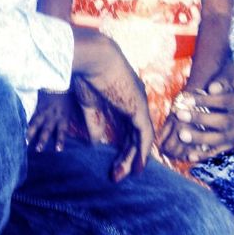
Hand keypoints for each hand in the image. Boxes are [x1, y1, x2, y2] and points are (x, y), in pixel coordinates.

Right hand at [27, 89, 75, 152]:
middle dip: (42, 139)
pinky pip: (31, 116)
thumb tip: (79, 130)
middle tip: (38, 149)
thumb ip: (72, 119)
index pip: (62, 131)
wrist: (58, 82)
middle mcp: (53, 116)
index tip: (58, 150)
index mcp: (63, 117)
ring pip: (36, 123)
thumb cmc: (67, 96)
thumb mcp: (72, 108)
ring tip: (25, 141)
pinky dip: (27, 123)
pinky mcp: (37, 107)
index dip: (60, 140)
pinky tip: (21, 129)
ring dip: (31, 133)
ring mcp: (43, 112)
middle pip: (47, 129)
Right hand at [72, 27, 153, 181]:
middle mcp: (136, 103)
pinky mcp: (139, 108)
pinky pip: (145, 135)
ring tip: (121, 175)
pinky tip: (138, 167)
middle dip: (126, 157)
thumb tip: (96, 143)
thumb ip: (94, 123)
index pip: (129, 128)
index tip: (116, 163)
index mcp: (126, 100)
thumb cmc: (88, 76)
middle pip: (135, 136)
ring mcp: (140, 105)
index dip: (124, 147)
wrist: (93, 59)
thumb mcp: (90, 105)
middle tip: (116, 175)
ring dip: (133, 158)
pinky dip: (143, 152)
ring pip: (140, 138)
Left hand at [158, 75, 233, 161]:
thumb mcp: (228, 74)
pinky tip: (190, 156)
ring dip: (200, 138)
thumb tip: (213, 88)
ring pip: (221, 139)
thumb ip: (221, 80)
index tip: (186, 99)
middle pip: (224, 122)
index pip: (225, 101)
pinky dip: (205, 154)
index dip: (205, 101)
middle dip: (200, 119)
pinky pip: (219, 150)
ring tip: (182, 135)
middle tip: (180, 115)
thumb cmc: (230, 80)